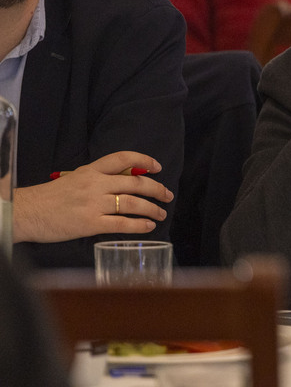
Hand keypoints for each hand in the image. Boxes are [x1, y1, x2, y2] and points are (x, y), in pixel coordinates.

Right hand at [13, 151, 172, 243]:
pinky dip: (138, 225)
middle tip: (168, 195)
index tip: (157, 167)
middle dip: (156, 189)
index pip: (122, 159)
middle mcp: (95, 184)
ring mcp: (94, 204)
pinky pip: (121, 224)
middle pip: (134, 183)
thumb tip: (123, 180)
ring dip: (152, 209)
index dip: (143, 161)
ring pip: (132, 203)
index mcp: (91, 171)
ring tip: (161, 214)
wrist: (27, 212)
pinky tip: (148, 227)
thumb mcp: (74, 178)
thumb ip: (97, 178)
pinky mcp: (90, 223)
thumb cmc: (50, 197)